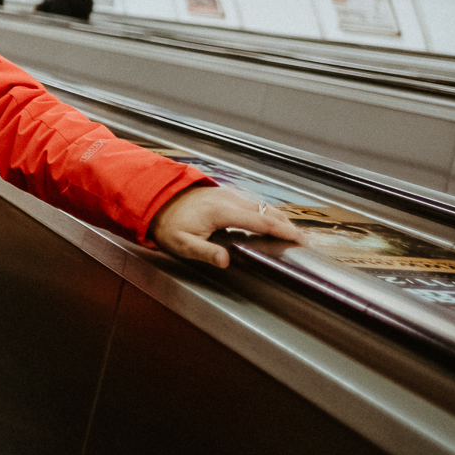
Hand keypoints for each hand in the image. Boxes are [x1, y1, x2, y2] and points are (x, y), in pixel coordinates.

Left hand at [151, 185, 303, 267]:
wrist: (152, 198)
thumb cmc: (166, 223)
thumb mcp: (181, 243)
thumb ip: (205, 252)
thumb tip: (225, 261)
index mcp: (222, 211)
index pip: (261, 221)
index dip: (284, 230)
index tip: (300, 239)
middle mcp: (228, 199)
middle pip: (267, 211)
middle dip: (287, 224)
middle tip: (302, 240)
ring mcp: (226, 194)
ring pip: (260, 204)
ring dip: (277, 217)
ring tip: (290, 232)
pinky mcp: (223, 194)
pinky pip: (251, 202)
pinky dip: (265, 212)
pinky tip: (268, 222)